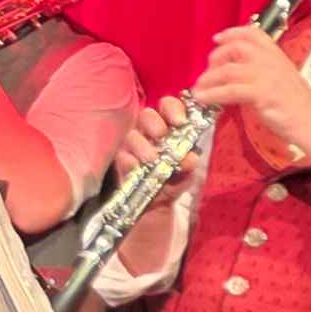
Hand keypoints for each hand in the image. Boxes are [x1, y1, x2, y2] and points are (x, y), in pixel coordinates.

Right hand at [110, 101, 199, 268]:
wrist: (157, 204)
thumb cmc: (173, 180)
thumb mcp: (186, 174)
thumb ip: (189, 165)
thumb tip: (189, 158)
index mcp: (168, 127)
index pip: (169, 107)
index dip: (174, 108)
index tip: (180, 121)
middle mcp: (149, 132)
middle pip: (147, 114)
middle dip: (154, 123)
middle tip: (162, 135)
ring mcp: (133, 145)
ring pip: (132, 135)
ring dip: (142, 145)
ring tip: (152, 159)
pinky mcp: (121, 160)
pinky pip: (122, 156)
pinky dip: (131, 162)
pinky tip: (138, 169)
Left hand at [190, 25, 310, 163]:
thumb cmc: (298, 106)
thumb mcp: (281, 79)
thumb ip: (262, 72)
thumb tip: (237, 73)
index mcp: (277, 54)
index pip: (252, 33)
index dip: (232, 33)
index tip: (218, 38)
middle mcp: (271, 60)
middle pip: (235, 48)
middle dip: (216, 58)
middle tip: (206, 72)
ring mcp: (266, 76)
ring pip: (228, 70)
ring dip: (208, 79)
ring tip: (199, 89)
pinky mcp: (262, 93)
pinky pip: (230, 90)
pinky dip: (212, 94)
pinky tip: (203, 99)